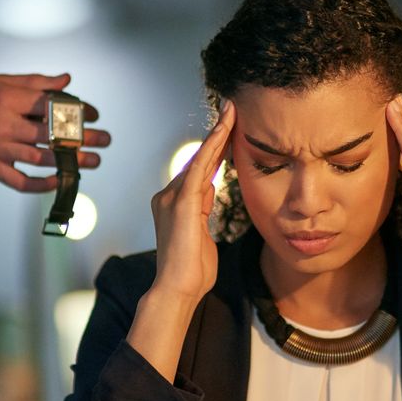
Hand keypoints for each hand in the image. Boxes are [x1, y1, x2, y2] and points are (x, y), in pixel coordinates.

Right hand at [0, 73, 110, 191]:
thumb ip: (34, 82)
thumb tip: (67, 79)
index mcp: (6, 98)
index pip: (51, 104)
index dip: (77, 109)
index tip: (94, 114)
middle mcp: (2, 124)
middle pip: (51, 133)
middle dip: (84, 137)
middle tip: (106, 140)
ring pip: (41, 158)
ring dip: (71, 162)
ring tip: (94, 161)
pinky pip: (20, 182)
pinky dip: (42, 184)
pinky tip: (59, 181)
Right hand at [148, 100, 234, 302]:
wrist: (177, 290)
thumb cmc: (192, 271)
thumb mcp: (202, 235)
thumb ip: (203, 211)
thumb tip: (208, 191)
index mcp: (174, 204)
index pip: (198, 170)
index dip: (214, 149)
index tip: (229, 130)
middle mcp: (168, 196)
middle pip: (199, 159)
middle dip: (218, 134)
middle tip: (233, 109)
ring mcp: (172, 198)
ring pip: (200, 158)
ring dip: (218, 134)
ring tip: (232, 112)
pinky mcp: (181, 203)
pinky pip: (200, 167)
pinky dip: (212, 146)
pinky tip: (225, 130)